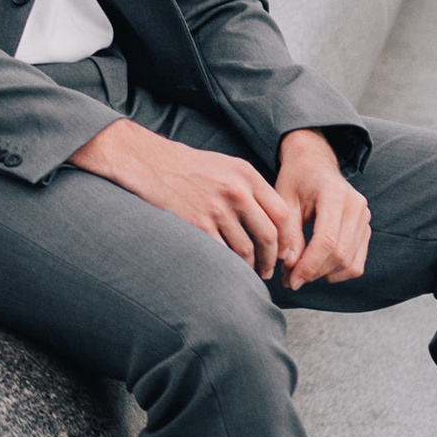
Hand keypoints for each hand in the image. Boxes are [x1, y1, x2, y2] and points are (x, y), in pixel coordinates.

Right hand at [68, 117, 290, 274]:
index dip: (286, 237)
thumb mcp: (226, 166)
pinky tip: (227, 269)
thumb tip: (273, 220)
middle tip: (268, 270)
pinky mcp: (197, 225)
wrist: (150, 163)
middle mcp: (235, 191)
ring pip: (246, 250)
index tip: (284, 251)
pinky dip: (228, 266)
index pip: (280, 213)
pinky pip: (222, 254)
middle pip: (268, 235)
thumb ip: (251, 188)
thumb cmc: (189, 167)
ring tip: (248, 272)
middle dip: (271, 258)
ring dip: (250, 266)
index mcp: (246, 174)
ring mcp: (216, 209)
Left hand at [274, 130, 368, 290]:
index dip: (309, 265)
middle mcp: (356, 206)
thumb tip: (290, 265)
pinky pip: (357, 263)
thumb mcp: (283, 199)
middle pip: (339, 254)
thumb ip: (287, 232)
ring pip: (349, 263)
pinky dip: (337, 273)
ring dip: (323, 276)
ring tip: (299, 274)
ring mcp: (365, 218)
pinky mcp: (366, 230)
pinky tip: (317, 270)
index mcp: (334, 193)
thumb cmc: (296, 179)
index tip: (291, 281)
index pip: (327, 240)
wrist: (315, 164)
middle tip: (289, 280)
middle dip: (313, 273)